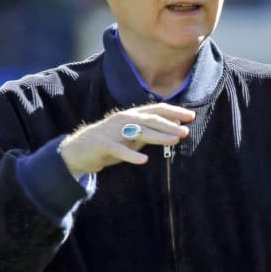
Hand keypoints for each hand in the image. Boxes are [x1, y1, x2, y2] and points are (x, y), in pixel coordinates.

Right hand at [59, 104, 193, 176]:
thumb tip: (175, 127)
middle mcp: (123, 119)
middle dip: (169, 125)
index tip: (191, 116)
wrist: (79, 151)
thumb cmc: (111, 143)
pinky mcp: (103, 145)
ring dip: (158, 136)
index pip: (156, 110)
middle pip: (150, 119)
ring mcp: (113, 131)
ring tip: (174, 141)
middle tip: (185, 131)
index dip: (174, 112)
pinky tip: (144, 161)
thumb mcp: (133, 137)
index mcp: (132, 115)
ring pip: (139, 132)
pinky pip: (119, 151)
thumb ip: (151, 132)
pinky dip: (131, 155)